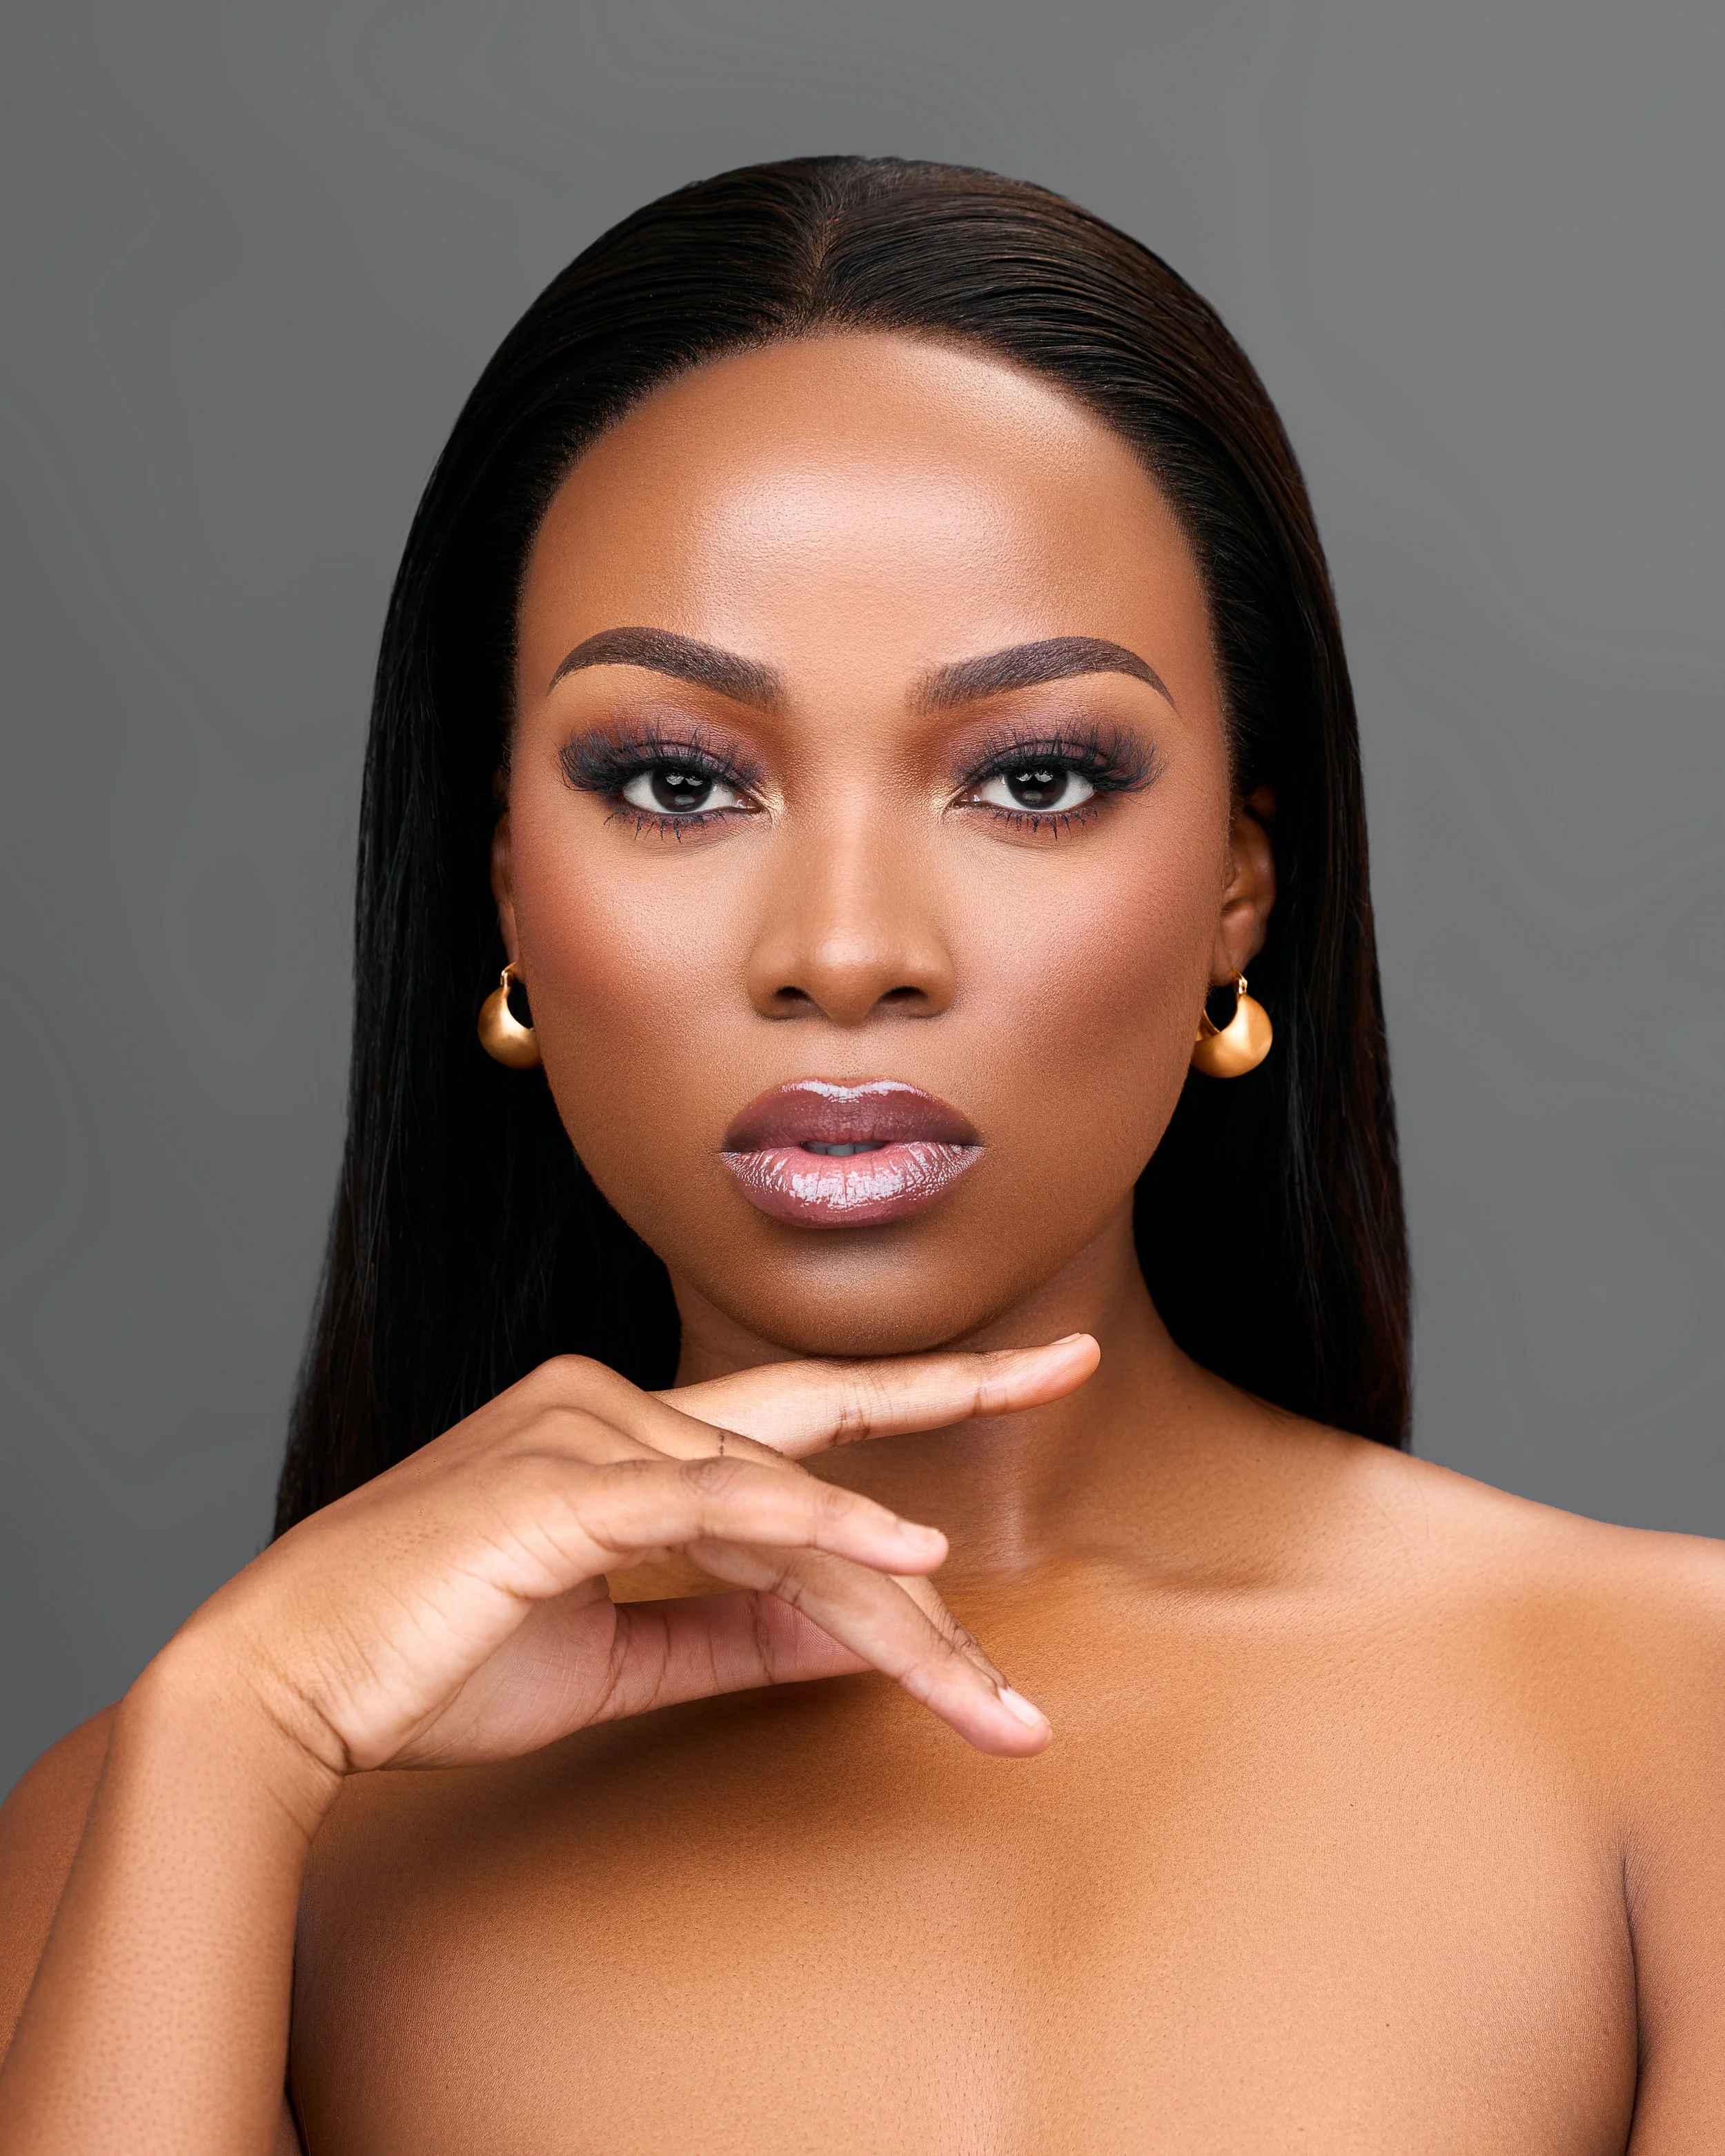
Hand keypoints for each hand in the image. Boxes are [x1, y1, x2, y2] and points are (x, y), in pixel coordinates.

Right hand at [167, 1337, 1098, 1791]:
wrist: (292, 1686)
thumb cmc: (438, 1659)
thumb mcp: (618, 1654)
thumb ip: (735, 1629)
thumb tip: (854, 1628)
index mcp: (626, 1430)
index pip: (796, 1448)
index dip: (912, 1429)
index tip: (1034, 1381)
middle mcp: (615, 1403)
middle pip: (816, 1442)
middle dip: (949, 1422)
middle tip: (1064, 1400)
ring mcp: (587, 1429)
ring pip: (784, 1509)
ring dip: (893, 1613)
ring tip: (987, 1700)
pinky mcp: (561, 1485)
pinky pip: (714, 1502)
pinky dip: (816, 1530)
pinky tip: (908, 1564)